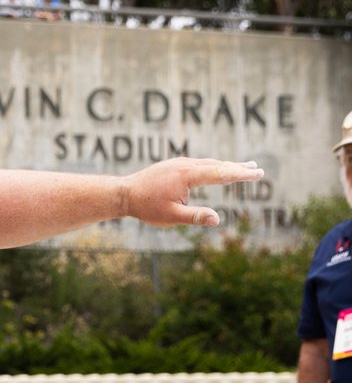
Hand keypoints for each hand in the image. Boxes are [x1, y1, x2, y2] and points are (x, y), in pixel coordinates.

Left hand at [120, 158, 262, 227]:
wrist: (124, 193)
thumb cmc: (146, 207)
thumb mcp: (171, 217)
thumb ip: (195, 217)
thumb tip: (217, 220)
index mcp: (187, 175)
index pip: (220, 173)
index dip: (240, 174)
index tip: (257, 173)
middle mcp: (185, 165)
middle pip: (217, 165)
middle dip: (238, 168)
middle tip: (258, 170)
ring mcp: (179, 163)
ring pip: (208, 164)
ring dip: (226, 166)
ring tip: (244, 167)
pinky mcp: (174, 165)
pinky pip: (198, 164)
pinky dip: (212, 166)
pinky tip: (217, 170)